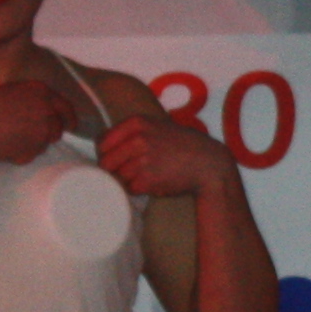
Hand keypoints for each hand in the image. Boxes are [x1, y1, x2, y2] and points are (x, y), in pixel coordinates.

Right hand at [0, 76, 75, 167]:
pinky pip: (31, 155)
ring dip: (31, 144)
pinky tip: (3, 146)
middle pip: (57, 129)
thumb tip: (47, 116)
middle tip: (27, 134)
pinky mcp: (32, 149)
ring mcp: (42, 131)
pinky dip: (20, 154)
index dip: (70, 118)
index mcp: (42, 92)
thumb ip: (34, 101)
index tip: (71, 126)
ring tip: (8, 137)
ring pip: (43, 144)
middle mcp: (46, 110)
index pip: (65, 107)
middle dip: (47, 134)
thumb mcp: (14, 92)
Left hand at [96, 111, 235, 201]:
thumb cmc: (184, 145)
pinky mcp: (147, 180)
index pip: (102, 141)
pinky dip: (139, 189)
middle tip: (127, 172)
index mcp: (137, 123)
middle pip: (106, 161)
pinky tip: (153, 183)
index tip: (115, 159)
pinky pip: (130, 188)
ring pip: (118, 176)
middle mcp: (137, 139)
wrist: (208, 163)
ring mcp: (142, 160)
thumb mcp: (158, 126)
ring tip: (146, 176)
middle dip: (113, 169)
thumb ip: (134, 132)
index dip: (106, 153)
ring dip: (128, 180)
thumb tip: (104, 144)